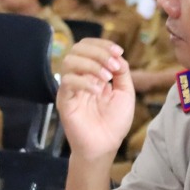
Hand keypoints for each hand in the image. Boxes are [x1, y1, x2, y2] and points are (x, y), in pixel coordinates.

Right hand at [56, 38, 136, 163]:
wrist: (105, 145)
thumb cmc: (114, 122)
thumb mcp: (125, 92)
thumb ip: (122, 72)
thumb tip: (118, 56)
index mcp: (92, 73)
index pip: (89, 47)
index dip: (103, 44)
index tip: (119, 52)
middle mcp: (79, 77)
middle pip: (78, 48)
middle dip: (98, 52)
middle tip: (113, 67)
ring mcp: (70, 88)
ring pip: (69, 61)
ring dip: (91, 64)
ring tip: (106, 78)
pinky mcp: (64, 100)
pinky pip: (67, 81)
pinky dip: (84, 81)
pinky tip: (98, 91)